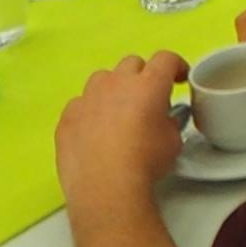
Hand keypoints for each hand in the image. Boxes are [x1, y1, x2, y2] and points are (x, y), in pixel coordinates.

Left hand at [53, 50, 188, 203]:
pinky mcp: (67, 118)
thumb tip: (161, 119)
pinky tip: (93, 131)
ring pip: (101, 79)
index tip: (178, 79)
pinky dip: (89, 111)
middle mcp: (116, 84)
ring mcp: (87, 99)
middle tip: (147, 98)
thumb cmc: (146, 162)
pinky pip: (79, 104)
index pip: (165, 59)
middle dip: (142, 75)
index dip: (175, 66)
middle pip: (132, 63)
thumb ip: (168, 120)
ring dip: (112, 88)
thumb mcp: (173, 140)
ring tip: (116, 111)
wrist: (106, 187)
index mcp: (149, 85)